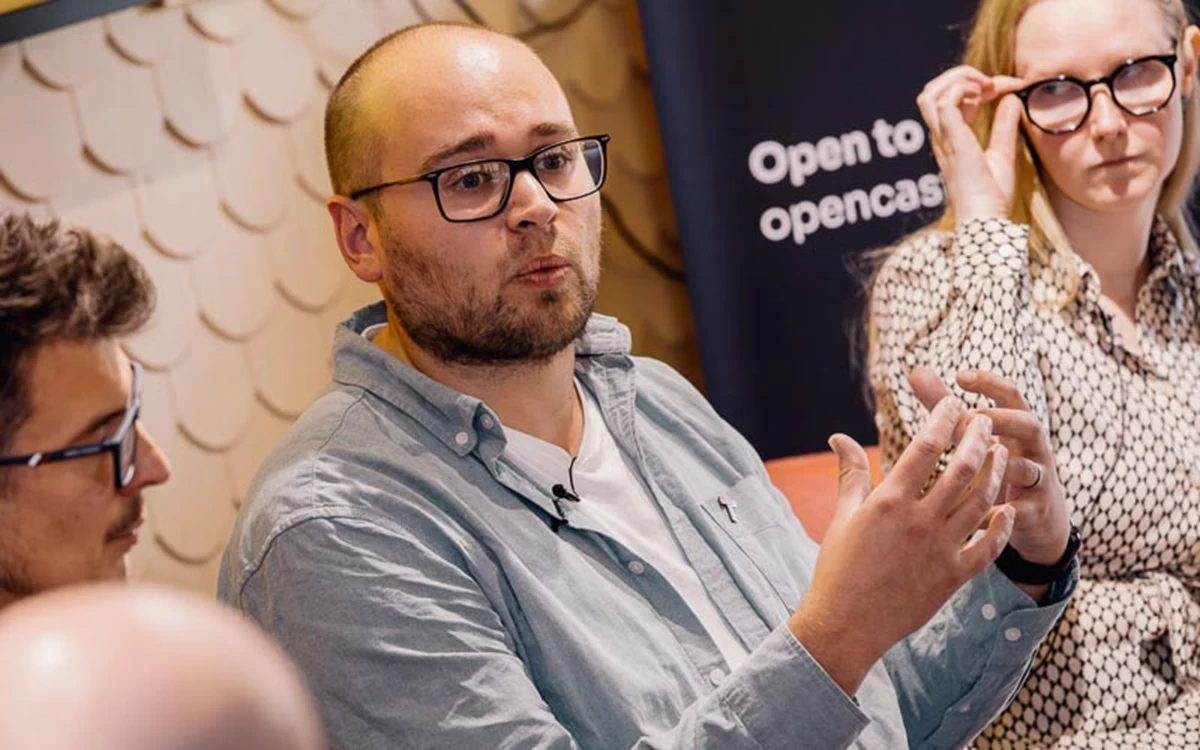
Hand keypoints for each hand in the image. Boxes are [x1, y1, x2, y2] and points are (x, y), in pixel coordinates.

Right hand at [789, 396, 1013, 694]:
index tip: (953, 403)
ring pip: (982, 502)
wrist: (847, 623)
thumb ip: (850, 473)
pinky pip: (988, 547)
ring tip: (1002, 453)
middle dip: (978, 439)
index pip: (925, 447)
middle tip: (986, 420)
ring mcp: (940, 549)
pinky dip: (1001, 525)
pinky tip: (1007, 507)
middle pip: (962, 469)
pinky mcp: (953, 576)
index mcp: (890, 501)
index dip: (943, 419)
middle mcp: (919, 521)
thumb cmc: (838, 567)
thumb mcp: (843, 516)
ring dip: (996, 473)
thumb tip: (838, 436)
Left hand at [908, 366, 1070, 567]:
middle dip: (1003, 420)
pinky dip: (997, 512)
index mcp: (1017, 427)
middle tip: (970, 419)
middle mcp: (1033, 449)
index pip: (1011, 396)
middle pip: (1030, 424)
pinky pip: (1021, 511)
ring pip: (1029, 469)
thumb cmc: (998, 468)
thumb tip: (915, 370)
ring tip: (975, 465)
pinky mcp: (1037, 513)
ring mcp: (1039, 481)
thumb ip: (947, 406)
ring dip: (1003, 465)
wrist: (1038, 521)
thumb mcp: (975, 436)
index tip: (960, 375)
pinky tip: (971, 516)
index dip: (990, 383)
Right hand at [916, 65, 1025, 222]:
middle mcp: (941, 137)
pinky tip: (984, 93)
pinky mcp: (951, 139)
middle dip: (962, 76)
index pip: (952, 100)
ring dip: (959, 79)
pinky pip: (945, 100)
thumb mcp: (1003, 154)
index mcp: (950, 140)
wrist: (985, 217)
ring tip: (986, 86)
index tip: (1011, 86)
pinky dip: (963, 88)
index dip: (980, 85)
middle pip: (931, 92)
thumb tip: (1012, 100)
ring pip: (930, 92)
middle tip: (994, 84)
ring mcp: (943, 138)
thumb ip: (1004, 127)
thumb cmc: (991, 197)